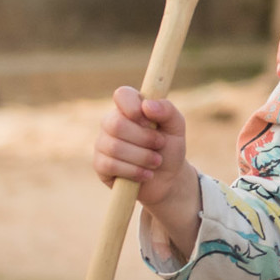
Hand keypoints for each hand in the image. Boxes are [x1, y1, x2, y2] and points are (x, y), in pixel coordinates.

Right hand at [93, 86, 200, 255]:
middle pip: (116, 123)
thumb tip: (150, 105)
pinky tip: (145, 176)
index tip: (150, 117)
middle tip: (160, 148)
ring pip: (112, 145)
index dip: (133, 106)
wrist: (169, 184)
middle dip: (144, 138)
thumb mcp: (178, 130)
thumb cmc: (173, 151)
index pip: (121, 95)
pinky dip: (131, 171)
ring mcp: (103, 146)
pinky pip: (108, 166)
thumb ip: (169, 112)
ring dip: (140, 156)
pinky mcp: (101, 169)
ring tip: (155, 164)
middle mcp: (112, 125)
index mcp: (130, 109)